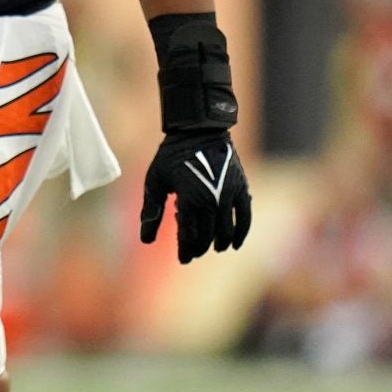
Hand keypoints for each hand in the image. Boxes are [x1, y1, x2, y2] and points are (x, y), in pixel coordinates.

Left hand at [138, 129, 250, 262]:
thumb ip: (151, 211)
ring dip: (218, 243)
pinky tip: (235, 245)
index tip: (183, 260)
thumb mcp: (154, 181)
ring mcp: (228, 195)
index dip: (185, 250)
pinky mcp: (241, 189)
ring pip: (225, 230)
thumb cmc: (171, 156)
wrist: (199, 131)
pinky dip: (241, 233)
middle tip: (192, 254)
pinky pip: (245, 217)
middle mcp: (211, 200)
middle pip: (207, 235)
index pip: (188, 235)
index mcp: (188, 199)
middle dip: (198, 248)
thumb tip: (145, 240)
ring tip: (210, 248)